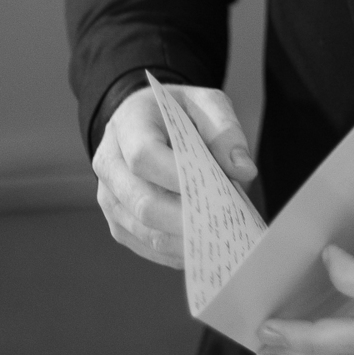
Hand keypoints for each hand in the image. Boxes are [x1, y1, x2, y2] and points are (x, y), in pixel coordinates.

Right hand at [93, 84, 256, 267]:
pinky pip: (145, 246)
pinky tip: (205, 245)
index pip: (144, 155)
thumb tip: (244, 170)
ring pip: (144, 230)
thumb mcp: (206, 103)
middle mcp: (109, 162)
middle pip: (143, 202)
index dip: (177, 176)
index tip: (215, 187)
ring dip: (185, 238)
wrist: (148, 121)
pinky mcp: (118, 222)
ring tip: (221, 237)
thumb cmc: (179, 112)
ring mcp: (109, 197)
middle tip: (226, 223)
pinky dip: (176, 251)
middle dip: (188, 217)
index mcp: (129, 123)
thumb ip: (225, 130)